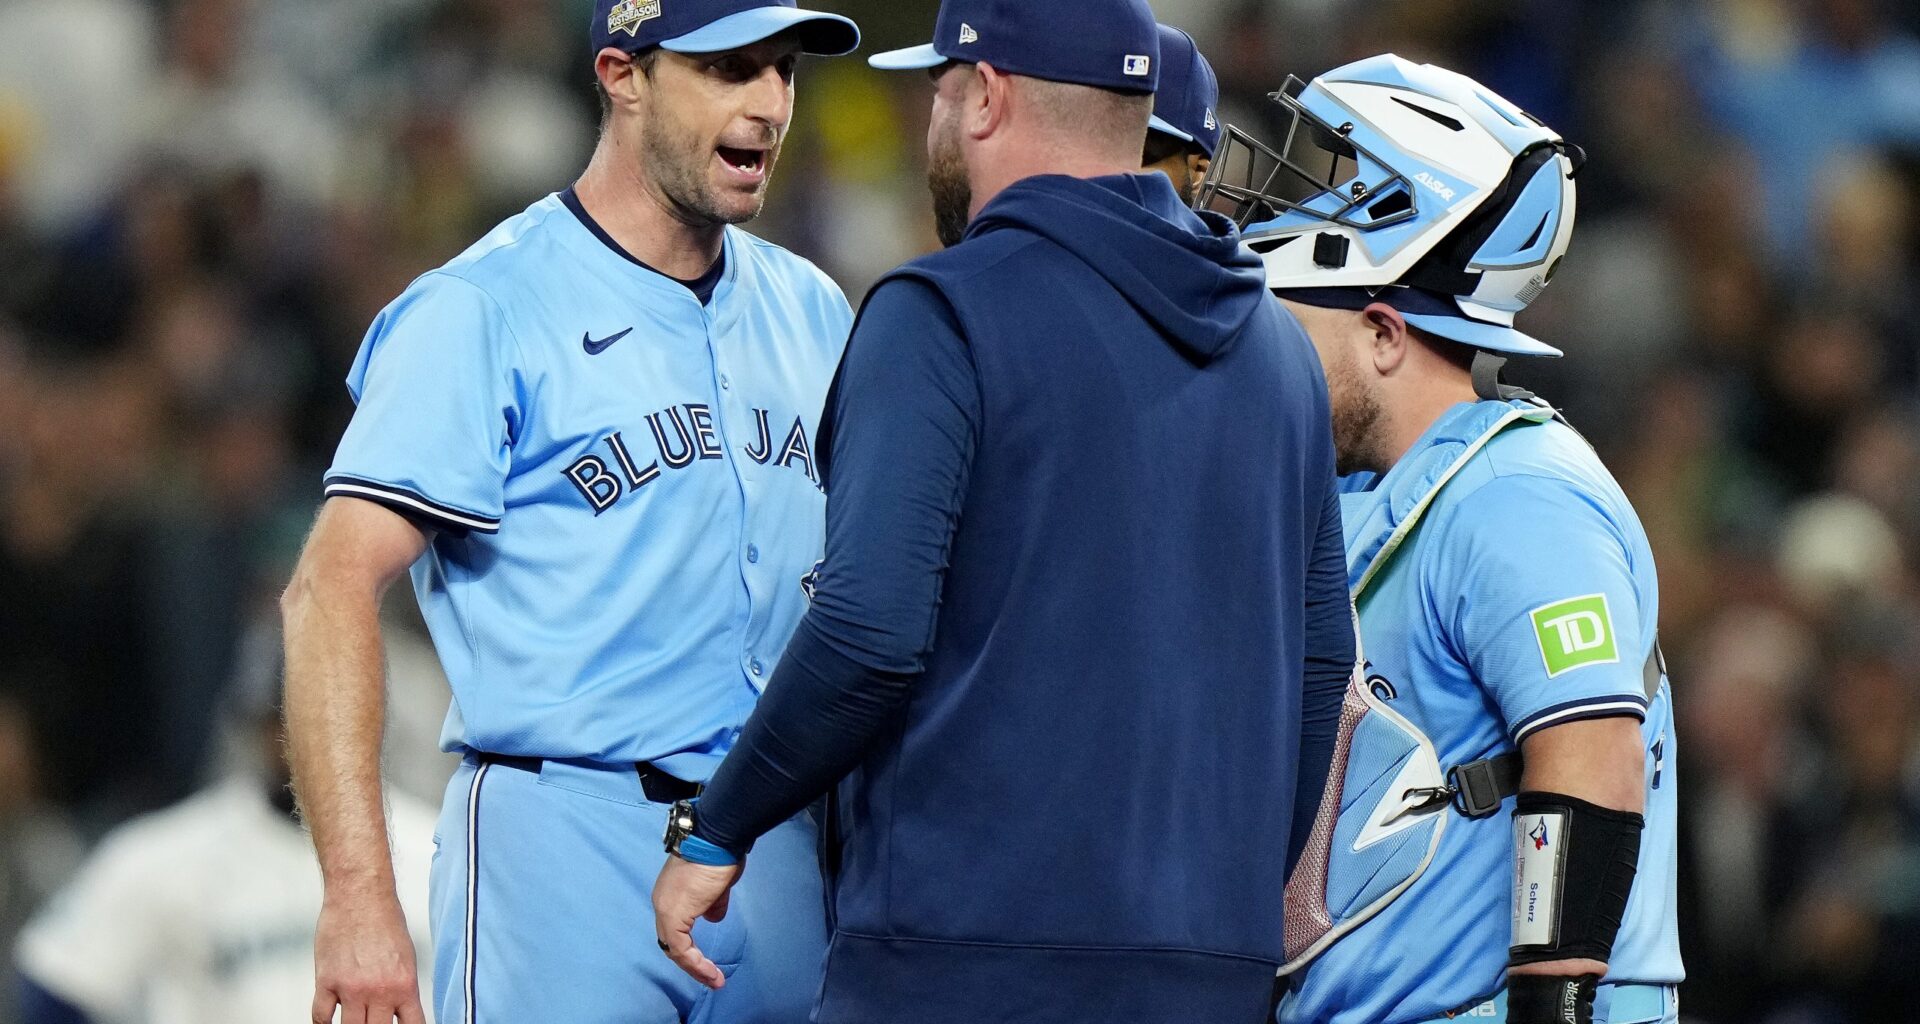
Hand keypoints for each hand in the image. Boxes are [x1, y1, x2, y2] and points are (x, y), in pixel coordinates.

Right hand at [312, 890, 424, 1023]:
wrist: (360, 895)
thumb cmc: (385, 921)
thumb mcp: (406, 958)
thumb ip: (402, 988)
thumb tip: (400, 1012)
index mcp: (404, 985)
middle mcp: (379, 990)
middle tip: (373, 1021)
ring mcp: (351, 988)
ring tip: (354, 1020)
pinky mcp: (326, 981)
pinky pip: (321, 1017)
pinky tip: (329, 1022)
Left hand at [652, 854, 745, 988]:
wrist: (715, 840)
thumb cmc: (718, 856)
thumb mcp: (717, 885)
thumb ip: (713, 903)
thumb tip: (713, 915)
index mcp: (670, 894)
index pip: (674, 928)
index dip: (690, 948)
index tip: (708, 962)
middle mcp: (662, 902)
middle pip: (670, 942)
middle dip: (691, 963)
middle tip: (710, 977)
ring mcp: (665, 909)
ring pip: (674, 948)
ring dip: (695, 967)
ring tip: (714, 980)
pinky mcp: (674, 915)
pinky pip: (681, 948)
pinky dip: (696, 963)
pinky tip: (710, 972)